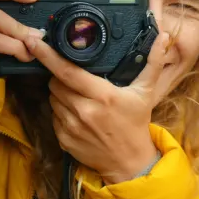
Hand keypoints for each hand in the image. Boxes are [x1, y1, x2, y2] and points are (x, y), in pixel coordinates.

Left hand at [21, 31, 172, 183]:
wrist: (129, 163)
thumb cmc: (137, 124)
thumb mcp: (146, 92)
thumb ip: (152, 62)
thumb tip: (163, 36)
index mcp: (103, 96)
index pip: (67, 71)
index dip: (48, 55)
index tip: (35, 42)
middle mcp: (84, 111)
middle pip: (55, 83)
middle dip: (60, 76)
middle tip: (76, 79)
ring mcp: (71, 127)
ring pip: (52, 99)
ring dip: (60, 94)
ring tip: (78, 97)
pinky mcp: (64, 140)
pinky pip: (53, 117)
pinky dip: (61, 112)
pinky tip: (76, 114)